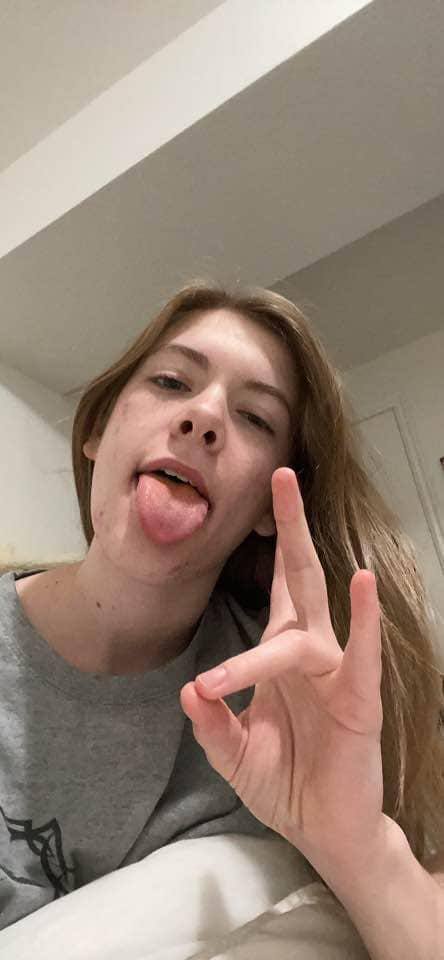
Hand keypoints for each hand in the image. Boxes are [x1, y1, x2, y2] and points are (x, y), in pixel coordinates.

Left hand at [180, 467, 385, 874]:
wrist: (325, 831)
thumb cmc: (285, 783)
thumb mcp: (233, 754)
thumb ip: (211, 725)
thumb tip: (188, 690)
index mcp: (282, 656)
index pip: (275, 593)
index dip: (269, 552)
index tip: (256, 505)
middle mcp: (311, 653)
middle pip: (301, 578)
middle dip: (291, 527)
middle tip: (281, 475)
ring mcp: (336, 673)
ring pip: (311, 617)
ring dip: (297, 562)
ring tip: (287, 508)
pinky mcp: (359, 700)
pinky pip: (361, 656)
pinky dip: (362, 621)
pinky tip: (361, 584)